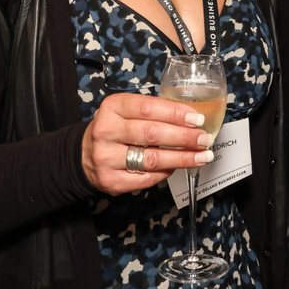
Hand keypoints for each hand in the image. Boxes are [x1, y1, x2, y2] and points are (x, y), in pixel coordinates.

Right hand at [80, 92, 216, 195]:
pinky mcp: (111, 180)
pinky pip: (146, 178)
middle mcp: (106, 131)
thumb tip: (191, 118)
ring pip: (152, 159)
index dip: (175, 113)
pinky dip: (166, 172)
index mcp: (112, 107)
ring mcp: (106, 158)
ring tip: (202, 156)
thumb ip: (153, 111)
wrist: (83, 156)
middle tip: (204, 139)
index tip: (198, 118)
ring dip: (182, 158)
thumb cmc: (115, 129)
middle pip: (152, 134)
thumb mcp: (125, 111)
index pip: (148, 108)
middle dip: (184, 137)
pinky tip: (177, 167)